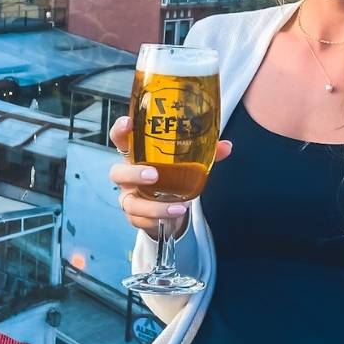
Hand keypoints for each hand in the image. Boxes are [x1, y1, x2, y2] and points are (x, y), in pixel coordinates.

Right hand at [108, 114, 232, 236]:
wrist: (168, 205)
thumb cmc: (171, 174)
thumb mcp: (187, 161)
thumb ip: (205, 153)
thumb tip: (226, 146)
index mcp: (136, 154)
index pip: (121, 139)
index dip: (120, 129)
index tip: (129, 122)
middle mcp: (127, 175)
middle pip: (117, 172)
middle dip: (133, 174)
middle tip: (154, 175)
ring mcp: (129, 196)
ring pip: (130, 203)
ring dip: (153, 206)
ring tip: (179, 207)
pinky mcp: (135, 216)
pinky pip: (141, 220)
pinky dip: (159, 220)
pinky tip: (176, 215)